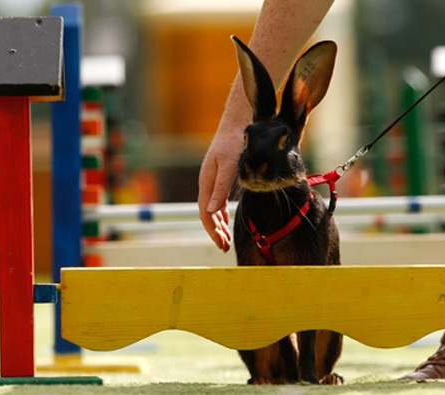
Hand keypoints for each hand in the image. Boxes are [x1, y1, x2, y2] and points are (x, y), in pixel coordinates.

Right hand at [198, 124, 244, 251]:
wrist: (238, 122)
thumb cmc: (234, 142)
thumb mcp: (229, 165)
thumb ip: (221, 188)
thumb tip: (212, 211)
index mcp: (207, 181)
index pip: (206, 213)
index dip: (212, 230)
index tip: (221, 244)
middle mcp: (207, 182)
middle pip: (208, 213)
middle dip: (215, 232)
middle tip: (224, 248)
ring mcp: (213, 179)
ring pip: (213, 208)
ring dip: (218, 225)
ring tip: (225, 239)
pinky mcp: (221, 176)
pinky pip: (218, 200)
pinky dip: (222, 213)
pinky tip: (226, 220)